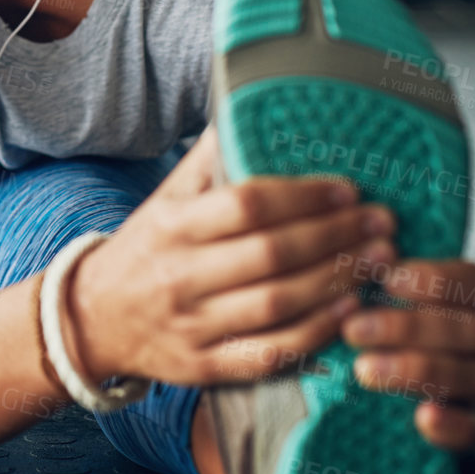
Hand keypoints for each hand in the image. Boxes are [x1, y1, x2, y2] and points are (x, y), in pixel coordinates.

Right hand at [65, 123, 398, 389]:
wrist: (93, 319)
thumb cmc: (145, 248)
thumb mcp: (165, 199)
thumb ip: (208, 160)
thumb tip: (248, 106)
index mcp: (172, 225)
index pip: (246, 204)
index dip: (304, 196)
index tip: (347, 188)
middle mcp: (180, 275)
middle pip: (271, 254)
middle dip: (335, 236)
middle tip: (381, 223)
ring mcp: (193, 326)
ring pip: (276, 304)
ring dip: (336, 281)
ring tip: (378, 260)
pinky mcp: (205, 367)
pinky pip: (269, 354)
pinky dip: (314, 334)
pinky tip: (348, 312)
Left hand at [340, 258, 474, 455]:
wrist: (421, 413)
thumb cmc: (399, 346)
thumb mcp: (396, 313)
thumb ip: (382, 290)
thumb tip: (353, 261)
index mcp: (472, 309)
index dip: (440, 279)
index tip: (388, 280)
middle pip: (472, 329)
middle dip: (410, 327)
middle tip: (353, 329)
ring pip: (473, 376)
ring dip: (417, 370)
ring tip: (363, 370)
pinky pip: (473, 429)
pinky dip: (450, 424)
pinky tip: (422, 417)